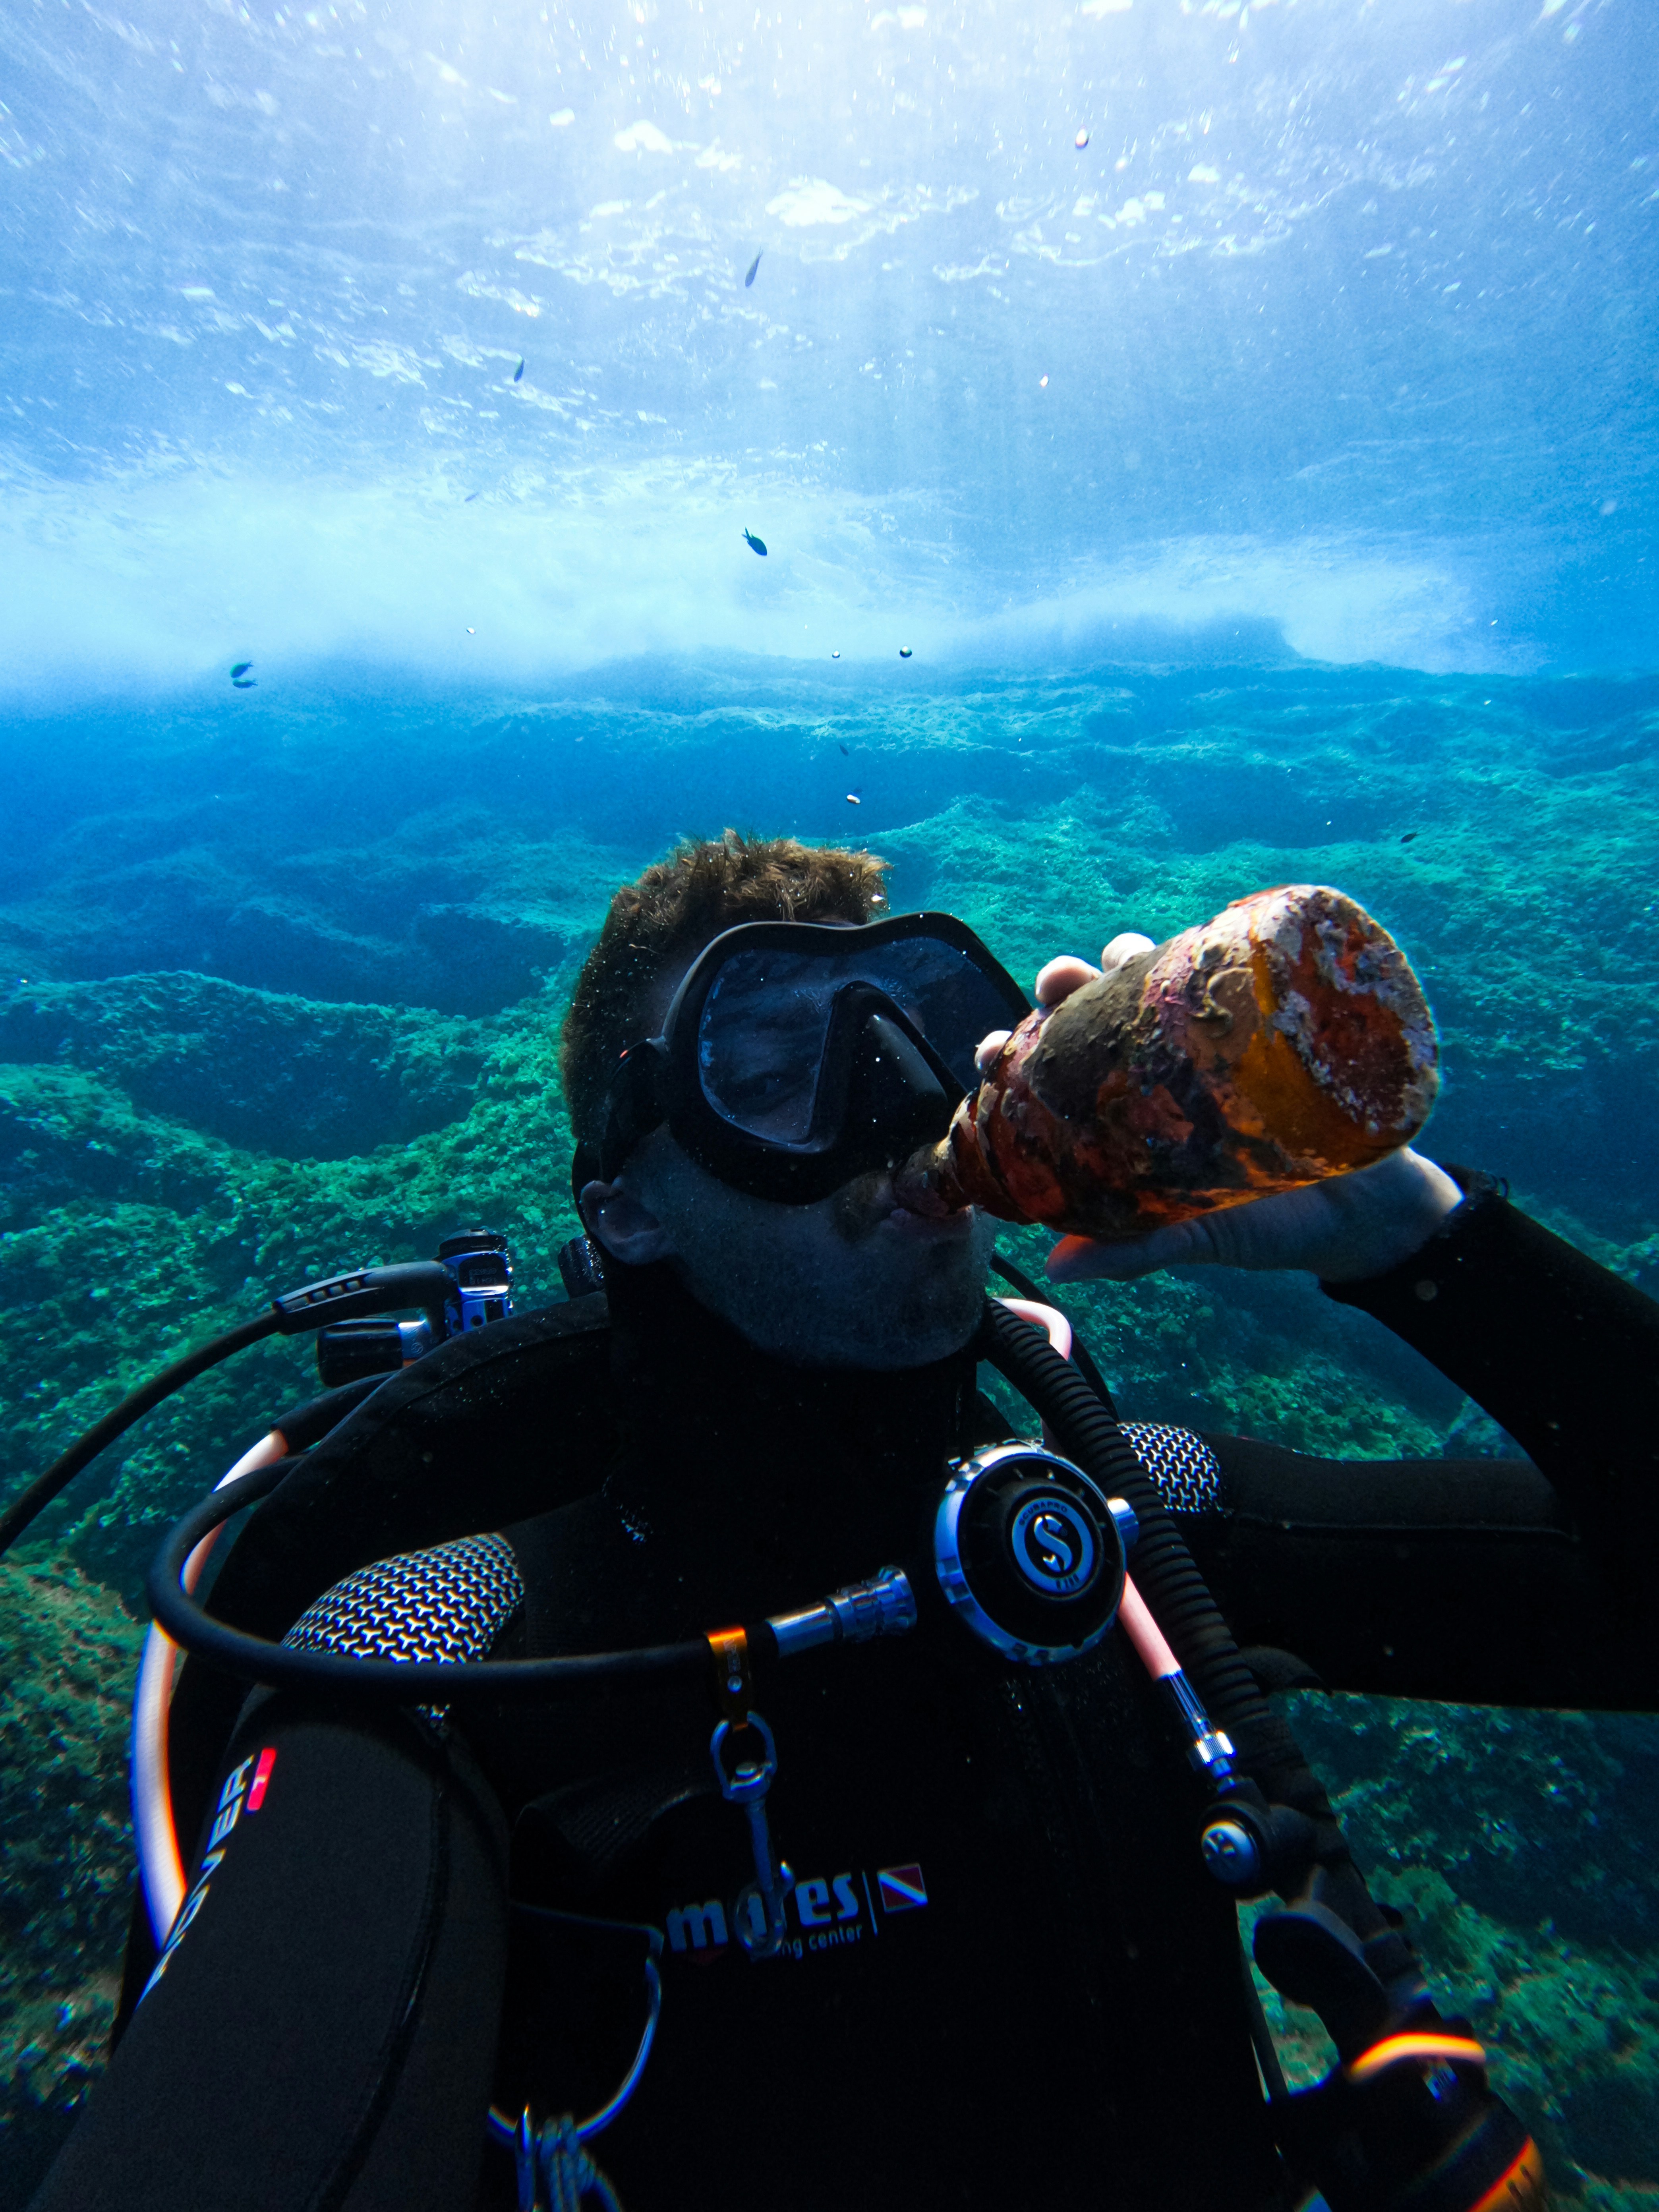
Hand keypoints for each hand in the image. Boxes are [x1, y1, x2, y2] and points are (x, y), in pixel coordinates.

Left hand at [975, 931, 1460, 1285]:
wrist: (1368, 1211)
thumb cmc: (1268, 1226)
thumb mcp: (1197, 1237)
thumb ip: (1134, 1249)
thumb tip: (1059, 1269)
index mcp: (1121, 1116)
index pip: (1051, 1075)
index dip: (1014, 1057)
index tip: (993, 1054)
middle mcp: (1151, 1069)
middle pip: (1088, 1013)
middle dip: (1058, 991)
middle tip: (1049, 992)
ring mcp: (1203, 1038)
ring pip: (1144, 979)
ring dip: (1115, 960)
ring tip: (1105, 961)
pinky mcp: (1258, 1020)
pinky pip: (1220, 970)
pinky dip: (1195, 951)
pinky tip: (1178, 946)